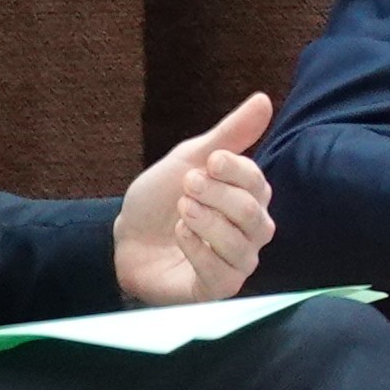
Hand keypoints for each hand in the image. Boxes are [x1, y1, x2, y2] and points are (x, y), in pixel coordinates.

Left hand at [117, 95, 277, 303]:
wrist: (125, 238)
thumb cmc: (160, 199)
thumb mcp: (188, 159)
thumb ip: (228, 135)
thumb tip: (264, 99)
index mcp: (248, 198)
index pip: (259, 183)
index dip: (235, 169)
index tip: (207, 160)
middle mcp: (250, 232)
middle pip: (254, 214)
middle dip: (216, 196)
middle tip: (187, 185)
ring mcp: (236, 263)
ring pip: (241, 246)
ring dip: (206, 222)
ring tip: (181, 210)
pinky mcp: (217, 289)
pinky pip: (223, 274)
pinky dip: (199, 250)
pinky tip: (180, 235)